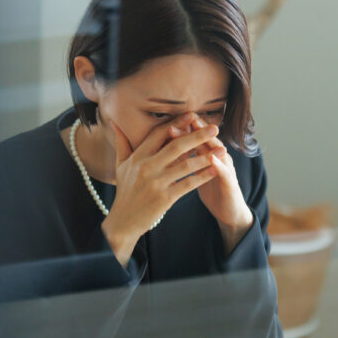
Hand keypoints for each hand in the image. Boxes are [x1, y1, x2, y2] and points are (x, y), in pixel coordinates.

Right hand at [101, 115, 219, 264]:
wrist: (123, 221)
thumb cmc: (125, 191)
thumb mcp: (120, 165)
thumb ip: (120, 143)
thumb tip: (114, 122)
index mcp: (138, 157)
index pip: (159, 134)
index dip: (176, 124)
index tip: (192, 115)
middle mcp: (147, 167)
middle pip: (176, 146)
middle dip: (197, 136)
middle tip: (215, 128)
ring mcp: (156, 183)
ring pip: (185, 165)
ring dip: (206, 156)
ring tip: (222, 149)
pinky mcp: (164, 198)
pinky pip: (188, 184)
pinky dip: (203, 177)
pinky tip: (215, 170)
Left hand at [173, 116, 253, 254]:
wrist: (230, 211)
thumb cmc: (212, 190)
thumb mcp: (198, 173)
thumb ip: (186, 159)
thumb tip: (165, 148)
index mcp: (208, 154)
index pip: (195, 137)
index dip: (184, 128)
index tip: (168, 120)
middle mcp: (219, 157)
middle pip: (206, 139)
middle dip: (194, 129)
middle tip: (182, 119)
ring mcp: (226, 169)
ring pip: (218, 151)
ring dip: (208, 142)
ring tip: (198, 132)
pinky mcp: (231, 183)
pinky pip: (225, 172)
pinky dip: (218, 165)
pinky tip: (212, 159)